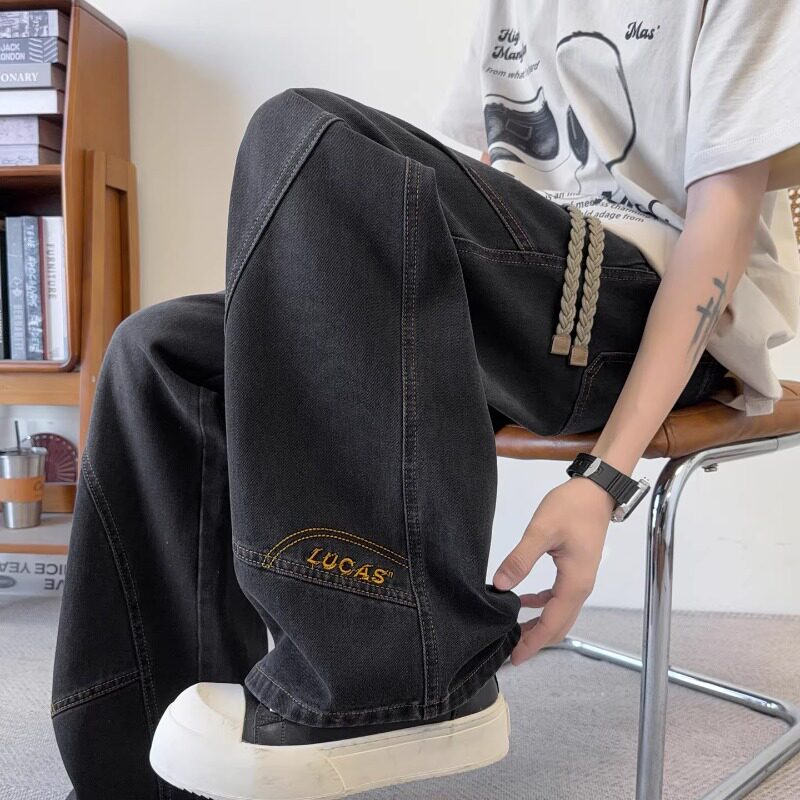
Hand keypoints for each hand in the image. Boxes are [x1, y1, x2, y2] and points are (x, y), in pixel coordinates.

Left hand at [493, 477, 615, 664]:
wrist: (596, 491)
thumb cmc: (572, 507)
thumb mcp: (542, 530)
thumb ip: (520, 558)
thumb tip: (499, 585)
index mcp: (574, 583)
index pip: (552, 624)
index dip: (533, 643)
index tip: (515, 658)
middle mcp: (580, 587)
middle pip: (558, 625)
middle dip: (535, 641)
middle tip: (510, 652)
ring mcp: (579, 580)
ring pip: (558, 613)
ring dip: (537, 625)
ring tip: (513, 631)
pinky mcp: (575, 570)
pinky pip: (558, 598)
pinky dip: (541, 605)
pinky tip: (522, 600)